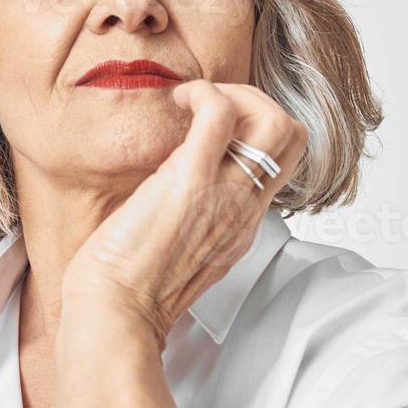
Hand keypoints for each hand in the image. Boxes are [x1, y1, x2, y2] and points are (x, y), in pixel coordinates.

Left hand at [59, 79, 307, 350]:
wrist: (114, 315)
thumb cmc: (128, 291)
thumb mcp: (178, 255)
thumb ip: (189, 223)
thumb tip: (165, 192)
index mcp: (240, 227)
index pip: (279, 165)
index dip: (255, 130)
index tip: (215, 127)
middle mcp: (242, 210)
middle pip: (292, 139)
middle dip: (260, 103)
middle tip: (213, 105)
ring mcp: (223, 195)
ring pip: (275, 122)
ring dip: (238, 94)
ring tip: (196, 102)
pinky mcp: (189, 180)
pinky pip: (220, 114)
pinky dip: (203, 92)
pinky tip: (178, 100)